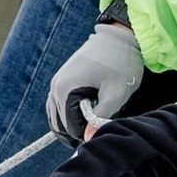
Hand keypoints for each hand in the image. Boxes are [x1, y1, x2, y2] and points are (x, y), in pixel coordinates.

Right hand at [47, 15, 144, 144]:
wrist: (117, 37)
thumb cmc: (120, 65)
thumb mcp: (115, 94)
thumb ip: (101, 118)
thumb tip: (88, 138)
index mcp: (65, 90)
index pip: (71, 128)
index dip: (89, 131)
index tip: (105, 122)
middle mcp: (55, 86)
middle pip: (61, 125)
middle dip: (79, 129)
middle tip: (100, 121)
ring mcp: (56, 82)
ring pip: (56, 117)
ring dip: (72, 123)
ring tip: (94, 117)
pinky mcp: (60, 80)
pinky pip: (57, 106)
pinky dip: (67, 115)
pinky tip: (85, 113)